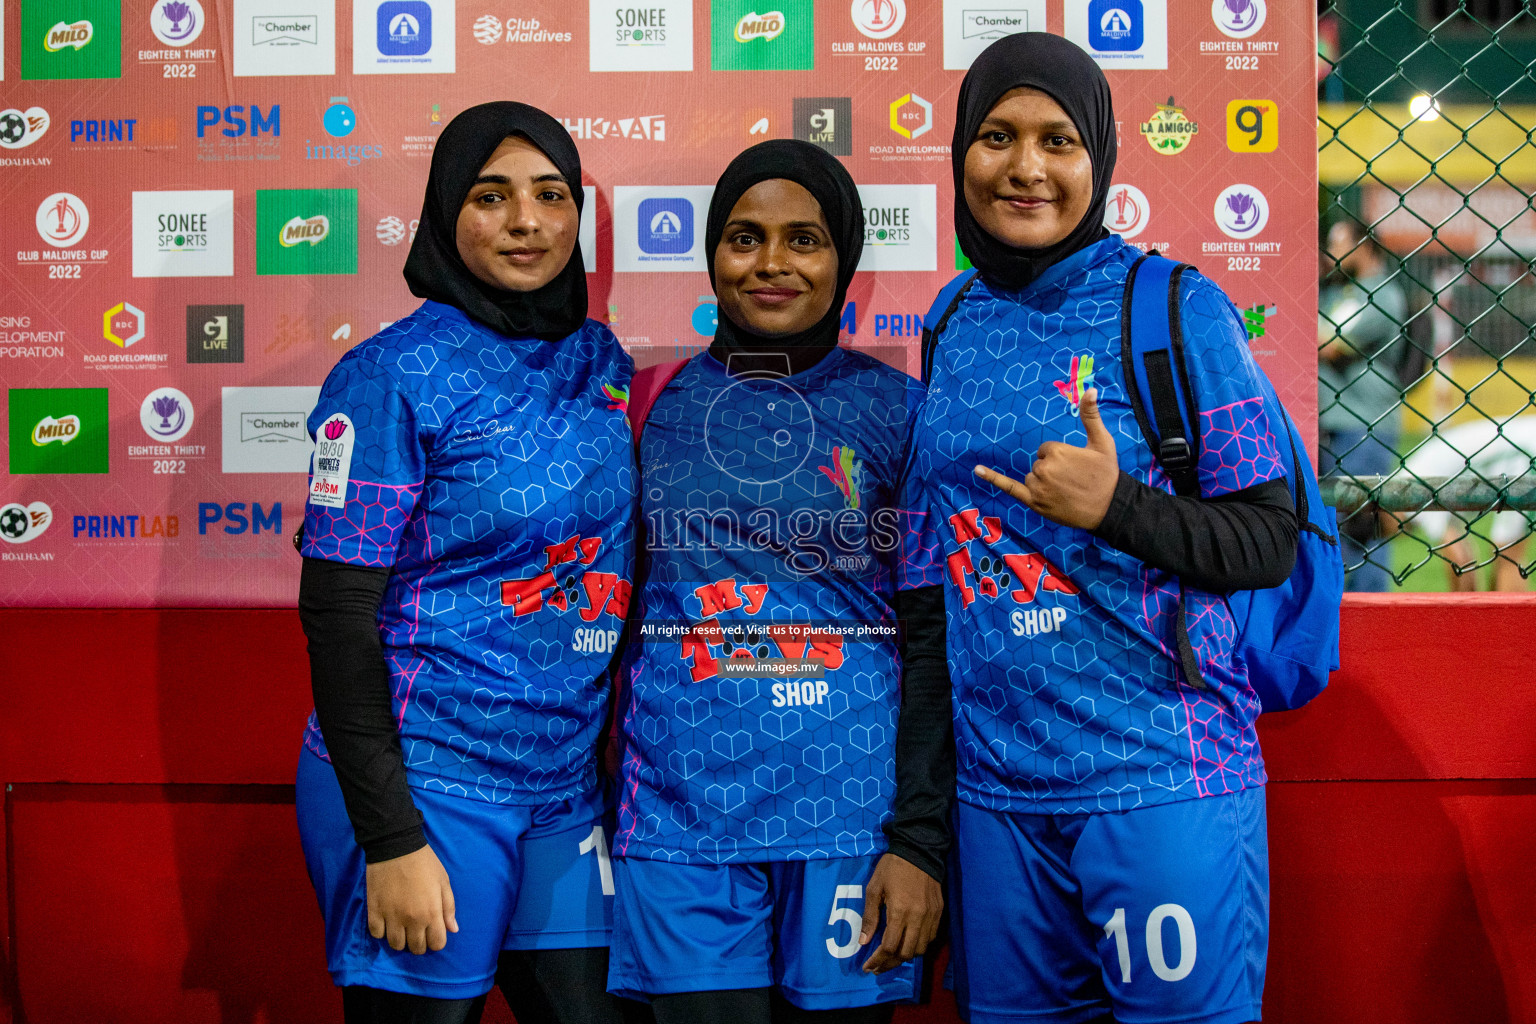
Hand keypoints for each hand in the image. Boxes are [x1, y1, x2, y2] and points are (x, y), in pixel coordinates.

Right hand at [365, 844, 457, 954]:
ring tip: (402, 927)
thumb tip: (453, 929)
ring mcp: (391, 917)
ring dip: (401, 939)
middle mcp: (412, 920)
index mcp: (431, 913)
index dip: (436, 940)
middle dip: (420, 943)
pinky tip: (387, 920)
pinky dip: (382, 931)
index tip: (433, 932)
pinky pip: (377, 934)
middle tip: (418, 930)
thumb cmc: (424, 863)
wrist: (396, 847)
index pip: (437, 944)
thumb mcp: (443, 882)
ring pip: (395, 945)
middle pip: (416, 948)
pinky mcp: (374, 911)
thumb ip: (449, 908)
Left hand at [859, 853, 943, 973]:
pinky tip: (908, 943)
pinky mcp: (939, 913)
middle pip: (906, 953)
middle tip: (877, 966)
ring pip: (920, 949)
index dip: (878, 961)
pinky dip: (918, 945)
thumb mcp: (874, 888)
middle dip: (890, 963)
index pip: (890, 947)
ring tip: (891, 957)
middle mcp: (918, 918)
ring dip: (905, 956)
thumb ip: (870, 917)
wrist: (919, 850)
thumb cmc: (892, 867)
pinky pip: (931, 938)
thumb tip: (864, 942)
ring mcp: (931, 916)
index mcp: (900, 912)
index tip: (867, 967)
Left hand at [975, 388, 1118, 530]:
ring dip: (1044, 482)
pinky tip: (977, 470)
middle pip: (1039, 463)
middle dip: (1053, 470)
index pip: (1047, 449)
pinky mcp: (1034, 502)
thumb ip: (1091, 415)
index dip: (1062, 457)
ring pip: (1031, 477)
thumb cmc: (1106, 473)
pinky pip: (1009, 487)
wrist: (1110, 507)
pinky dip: (993, 478)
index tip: (1076, 466)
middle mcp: (1044, 469)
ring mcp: (1037, 487)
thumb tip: (1090, 389)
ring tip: (1067, 490)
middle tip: (1074, 480)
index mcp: (1057, 451)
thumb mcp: (1102, 442)